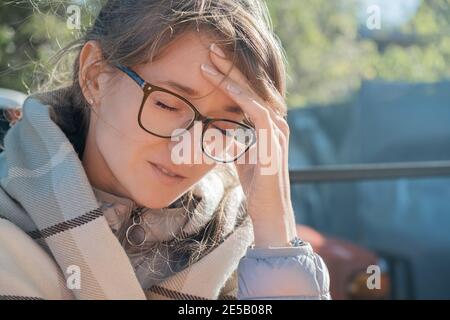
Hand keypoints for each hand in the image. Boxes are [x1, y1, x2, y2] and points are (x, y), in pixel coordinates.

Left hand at [201, 43, 297, 247]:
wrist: (268, 209)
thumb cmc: (255, 182)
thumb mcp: (239, 152)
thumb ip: (232, 136)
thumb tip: (214, 124)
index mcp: (268, 123)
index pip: (248, 92)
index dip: (230, 75)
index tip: (209, 62)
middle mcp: (276, 122)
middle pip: (252, 87)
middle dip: (231, 67)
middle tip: (211, 49)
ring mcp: (277, 130)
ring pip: (254, 94)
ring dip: (232, 77)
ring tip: (211, 61)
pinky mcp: (273, 141)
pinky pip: (258, 113)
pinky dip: (242, 98)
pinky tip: (227, 87)